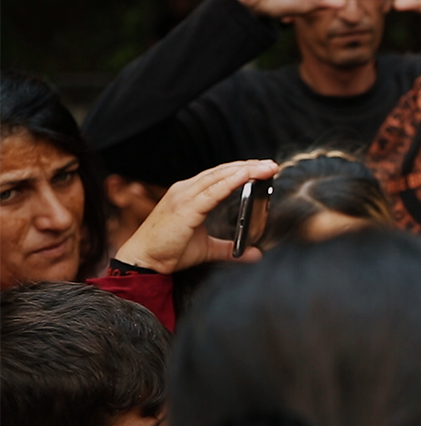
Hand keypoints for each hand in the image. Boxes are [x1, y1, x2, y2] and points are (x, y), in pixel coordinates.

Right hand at [115, 160, 279, 273]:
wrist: (144, 261)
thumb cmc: (169, 251)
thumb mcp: (207, 249)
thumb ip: (231, 249)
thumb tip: (255, 253)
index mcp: (190, 195)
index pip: (219, 176)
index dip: (241, 170)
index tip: (262, 167)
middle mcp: (186, 190)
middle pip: (222, 172)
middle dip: (248, 166)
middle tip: (271, 164)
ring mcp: (183, 197)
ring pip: (219, 177)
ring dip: (245, 170)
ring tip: (266, 167)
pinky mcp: (185, 208)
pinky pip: (212, 192)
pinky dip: (230, 182)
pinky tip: (245, 176)